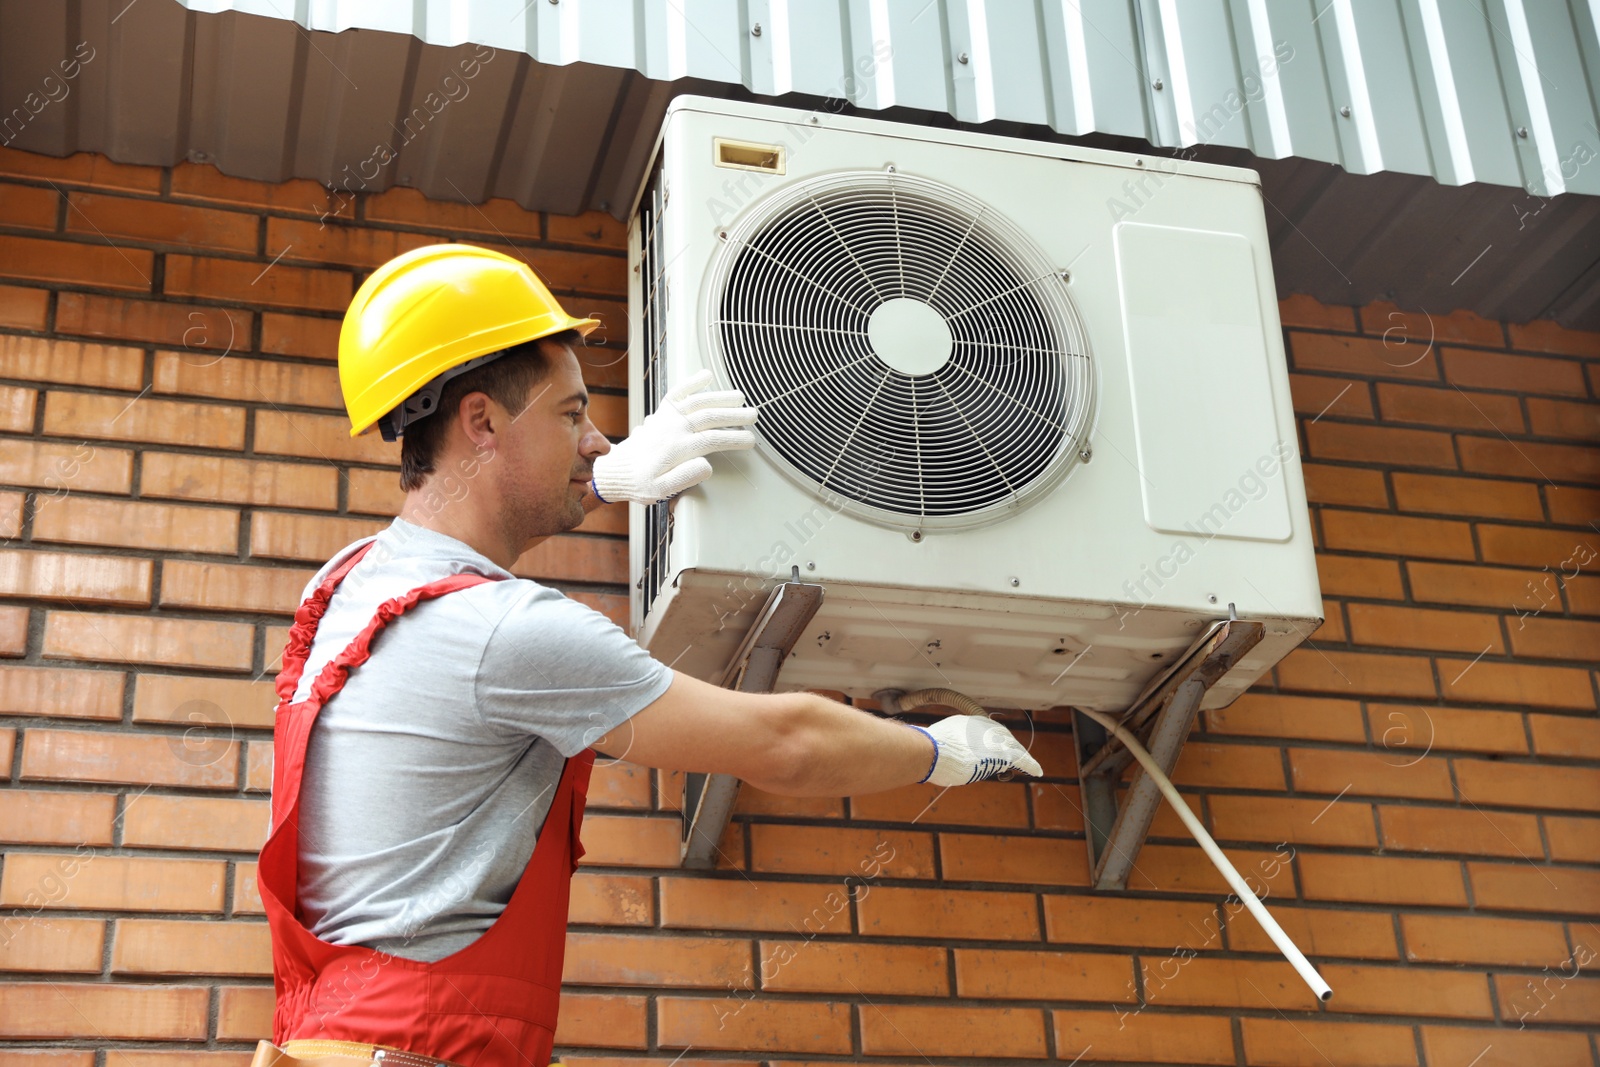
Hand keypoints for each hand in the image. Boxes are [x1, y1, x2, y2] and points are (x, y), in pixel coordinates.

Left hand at [591, 369, 757, 504]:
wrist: (617, 471)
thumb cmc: (641, 482)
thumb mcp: (661, 490)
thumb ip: (685, 478)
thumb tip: (707, 466)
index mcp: (676, 449)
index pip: (712, 440)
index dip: (734, 438)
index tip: (750, 440)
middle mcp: (672, 429)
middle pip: (709, 417)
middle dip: (734, 415)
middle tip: (753, 415)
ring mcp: (666, 418)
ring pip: (697, 401)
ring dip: (720, 397)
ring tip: (739, 397)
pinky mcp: (660, 413)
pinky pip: (676, 393)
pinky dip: (691, 382)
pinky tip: (705, 375)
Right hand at [909, 715, 1043, 785]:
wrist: (933, 751)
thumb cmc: (928, 751)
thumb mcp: (935, 742)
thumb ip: (942, 746)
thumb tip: (932, 752)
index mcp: (970, 721)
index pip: (987, 732)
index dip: (992, 742)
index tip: (993, 749)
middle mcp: (985, 726)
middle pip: (1003, 738)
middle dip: (1008, 749)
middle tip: (1012, 761)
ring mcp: (994, 739)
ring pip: (1012, 749)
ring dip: (1018, 759)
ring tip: (1027, 766)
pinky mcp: (1003, 754)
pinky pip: (1022, 759)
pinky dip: (1031, 765)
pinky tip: (1038, 771)